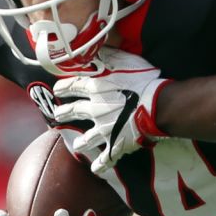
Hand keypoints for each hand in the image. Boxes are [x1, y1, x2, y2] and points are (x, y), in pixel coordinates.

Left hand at [52, 48, 170, 173]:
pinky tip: (95, 169)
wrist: (157, 105)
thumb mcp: (126, 60)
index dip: (63, 88)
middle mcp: (94, 110)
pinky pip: (105, 158)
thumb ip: (108, 55)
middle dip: (63, 113)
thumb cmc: (143, 80)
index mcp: (94, 89)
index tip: (58, 89)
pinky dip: (100, 165)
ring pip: (85, 139)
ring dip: (80, 142)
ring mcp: (104, 129)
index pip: (71, 87)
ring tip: (77, 144)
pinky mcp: (116, 144)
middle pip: (72, 112)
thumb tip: (95, 47)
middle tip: (57, 115)